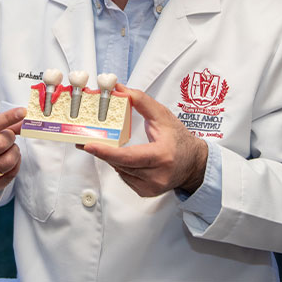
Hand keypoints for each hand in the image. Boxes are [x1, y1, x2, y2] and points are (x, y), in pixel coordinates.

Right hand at [0, 107, 25, 192]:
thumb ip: (6, 125)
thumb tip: (25, 120)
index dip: (8, 117)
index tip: (23, 112)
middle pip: (0, 143)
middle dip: (10, 137)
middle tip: (9, 137)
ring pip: (9, 159)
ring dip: (15, 151)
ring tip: (9, 149)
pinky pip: (13, 172)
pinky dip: (16, 163)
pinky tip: (8, 159)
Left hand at [80, 84, 207, 196]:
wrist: (194, 163)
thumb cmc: (179, 139)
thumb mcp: (162, 116)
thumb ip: (141, 101)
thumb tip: (119, 89)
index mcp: (162, 155)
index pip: (129, 157)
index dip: (107, 152)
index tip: (89, 145)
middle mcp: (158, 175)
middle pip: (120, 164)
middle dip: (104, 152)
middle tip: (86, 141)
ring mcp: (151, 187)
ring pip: (120, 171)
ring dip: (112, 158)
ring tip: (107, 145)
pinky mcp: (146, 192)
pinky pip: (125, 177)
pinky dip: (121, 166)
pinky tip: (124, 157)